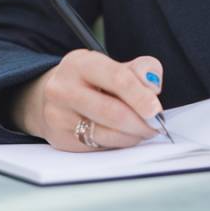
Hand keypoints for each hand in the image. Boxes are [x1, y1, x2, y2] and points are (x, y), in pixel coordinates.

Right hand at [13, 49, 164, 151]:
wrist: (53, 96)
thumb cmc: (91, 80)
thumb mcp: (112, 64)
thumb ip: (140, 70)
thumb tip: (153, 86)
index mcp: (79, 63)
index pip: (117, 78)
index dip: (140, 96)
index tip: (156, 110)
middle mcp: (63, 88)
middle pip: (113, 112)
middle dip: (141, 122)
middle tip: (156, 125)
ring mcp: (58, 116)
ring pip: (108, 134)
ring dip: (133, 136)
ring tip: (142, 130)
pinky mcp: (60, 139)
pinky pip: (99, 147)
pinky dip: (119, 143)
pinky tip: (123, 134)